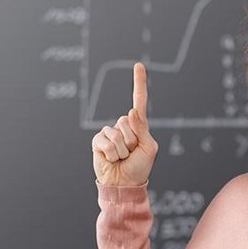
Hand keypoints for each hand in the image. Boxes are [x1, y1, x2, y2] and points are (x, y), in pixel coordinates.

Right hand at [91, 62, 158, 186]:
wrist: (124, 184)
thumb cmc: (140, 167)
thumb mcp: (149, 147)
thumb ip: (142, 129)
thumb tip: (130, 112)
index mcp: (139, 125)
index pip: (139, 100)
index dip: (139, 82)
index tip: (139, 65)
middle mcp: (123, 125)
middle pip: (128, 122)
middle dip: (133, 141)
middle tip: (131, 153)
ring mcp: (110, 132)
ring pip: (118, 133)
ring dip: (123, 150)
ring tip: (122, 158)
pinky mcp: (98, 141)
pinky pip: (106, 141)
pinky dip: (112, 153)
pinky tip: (112, 159)